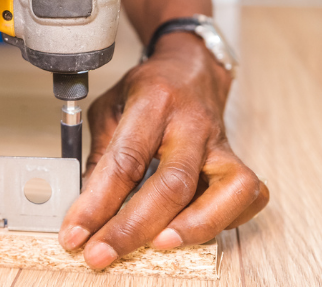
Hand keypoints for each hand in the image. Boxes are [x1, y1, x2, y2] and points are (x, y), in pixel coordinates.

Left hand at [58, 32, 269, 268]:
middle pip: (173, 183)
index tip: (74, 234)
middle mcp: (192, 123)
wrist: (191, 68)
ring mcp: (221, 143)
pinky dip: (225, 220)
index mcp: (153, 102)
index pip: (125, 161)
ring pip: (226, 191)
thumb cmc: (148, 90)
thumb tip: (85, 211)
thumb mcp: (110, 109)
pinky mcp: (238, 159)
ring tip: (157, 246)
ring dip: (192, 228)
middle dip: (133, 228)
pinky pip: (247, 196)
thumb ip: (100, 157)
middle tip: (102, 254)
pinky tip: (194, 228)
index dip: (96, 204)